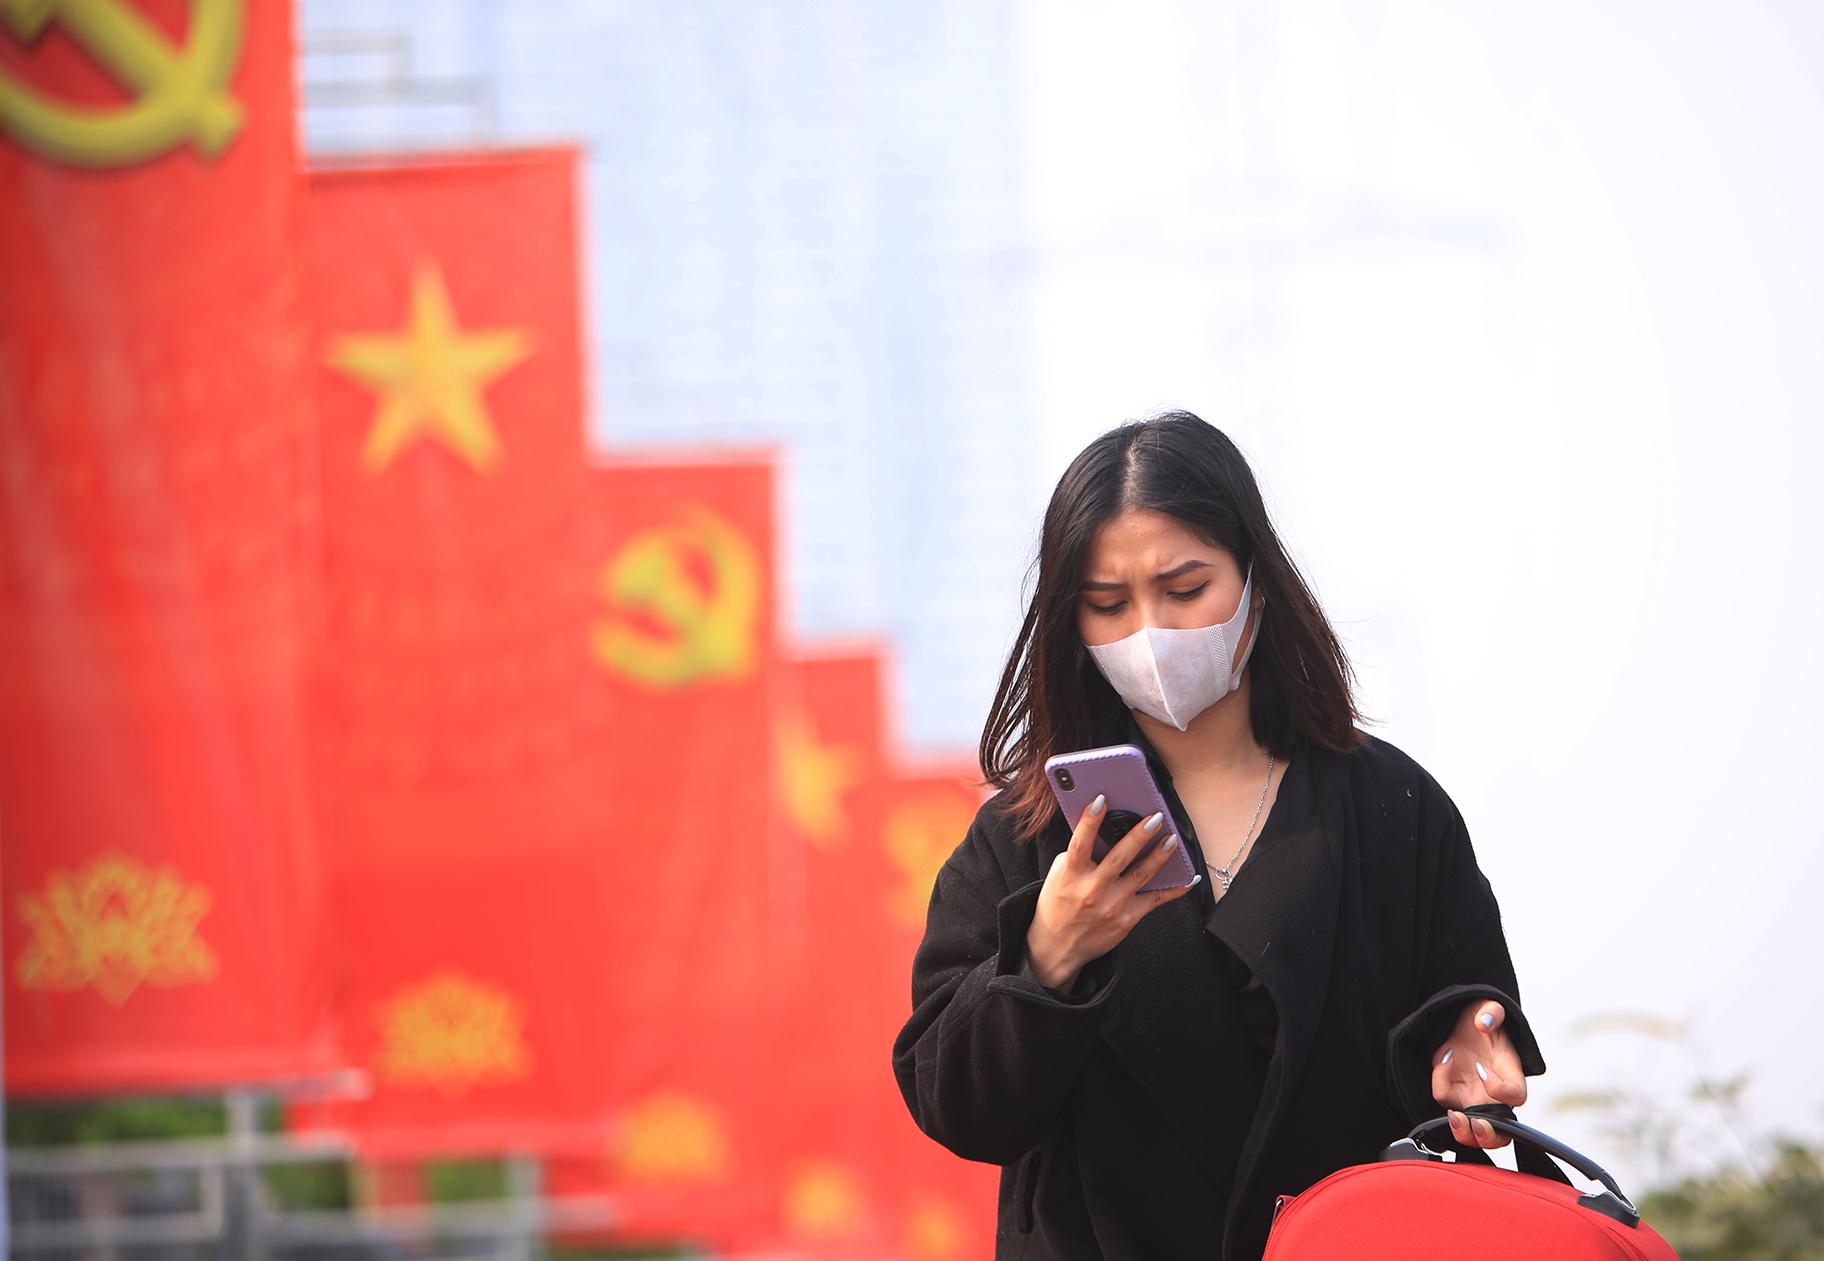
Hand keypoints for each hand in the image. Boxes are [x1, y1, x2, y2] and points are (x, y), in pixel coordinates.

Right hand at [1025, 795, 1200, 989]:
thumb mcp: (1060, 876)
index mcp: (1072, 874)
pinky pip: (1155, 901)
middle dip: (1138, 836)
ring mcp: (1112, 905)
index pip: (1080, 843)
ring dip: (1159, 856)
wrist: (1058, 947)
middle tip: (1155, 818)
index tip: (1101, 799)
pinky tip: (1190, 878)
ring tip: (1172, 839)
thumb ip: (1078, 855)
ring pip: (1141, 876)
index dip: (1090, 820)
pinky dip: (1174, 890)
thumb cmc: (1058, 905)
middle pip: (1119, 858)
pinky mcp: (1127, 919)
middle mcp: (1092, 889)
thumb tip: (1102, 831)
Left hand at [1431, 999, 1527, 1148]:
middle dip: (1490, 1135)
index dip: (1502, 1090)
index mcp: (1511, 1073)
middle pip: (1501, 1130)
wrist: (1460, 1023)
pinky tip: (1443, 1062)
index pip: (1516, 1095)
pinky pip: (1446, 1099)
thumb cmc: (1481, 1019)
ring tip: (1454, 1117)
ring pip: (1472, 1130)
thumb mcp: (1489, 1009)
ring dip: (1464, 1132)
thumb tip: (1484, 1022)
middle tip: (1477, 1125)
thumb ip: (1491, 1012)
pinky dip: (1441, 1085)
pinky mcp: (1453, 1093)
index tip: (1483, 1070)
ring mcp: (1473, 1096)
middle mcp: (1494, 1092)